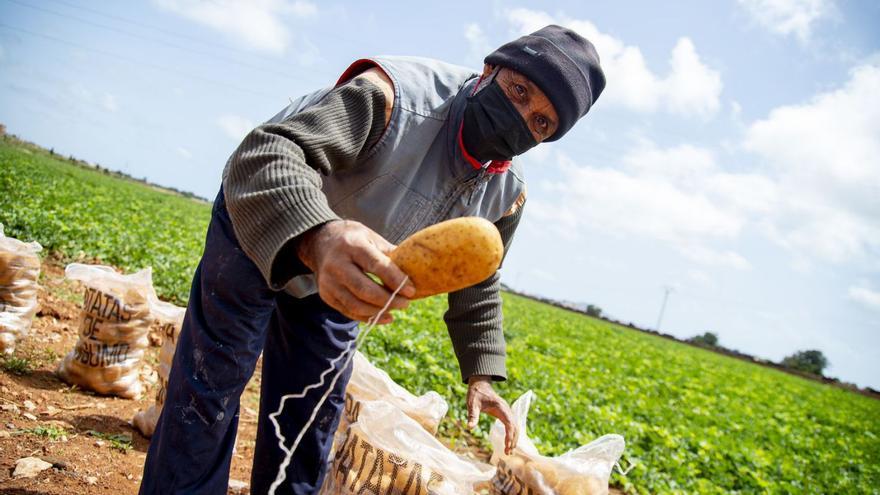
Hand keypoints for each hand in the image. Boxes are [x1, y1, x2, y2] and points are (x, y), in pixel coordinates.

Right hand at [297, 220, 415, 322]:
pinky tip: (383, 316)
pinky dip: (368, 317)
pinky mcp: (326, 295)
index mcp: (352, 246)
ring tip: (395, 309)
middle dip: (388, 300)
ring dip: (379, 311)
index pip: (376, 265)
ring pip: (355, 304)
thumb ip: (389, 253)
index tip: (411, 290)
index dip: (395, 279)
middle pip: (364, 289)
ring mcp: (328, 281)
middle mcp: (336, 264)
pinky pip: (348, 311)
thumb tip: (414, 269)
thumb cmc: (353, 239)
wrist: (319, 242)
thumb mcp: (371, 237)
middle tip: (405, 303)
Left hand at [466, 375, 518, 454]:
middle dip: (513, 440)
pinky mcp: (505, 414)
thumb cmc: (476, 394)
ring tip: (509, 451)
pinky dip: (512, 434)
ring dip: (514, 439)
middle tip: (507, 453)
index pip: (509, 423)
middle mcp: (507, 410)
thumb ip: (472, 415)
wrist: (480, 385)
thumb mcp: (472, 404)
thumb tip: (470, 427)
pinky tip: (509, 443)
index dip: (509, 435)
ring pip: (515, 427)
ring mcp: (507, 412)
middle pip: (515, 427)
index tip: (507, 445)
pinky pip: (512, 425)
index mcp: (501, 407)